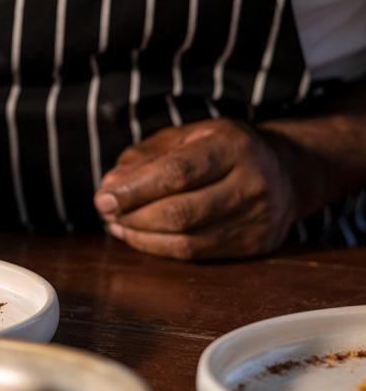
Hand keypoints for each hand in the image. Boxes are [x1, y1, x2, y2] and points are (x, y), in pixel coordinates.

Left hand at [94, 119, 299, 259]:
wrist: (287, 171)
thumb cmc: (222, 148)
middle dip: (133, 216)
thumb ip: (145, 158)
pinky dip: (159, 248)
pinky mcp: (256, 245)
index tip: (103, 197)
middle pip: (181, 212)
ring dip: (141, 236)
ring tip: (117, 224)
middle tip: (106, 211)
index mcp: (232, 147)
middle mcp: (252, 184)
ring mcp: (258, 219)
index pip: (177, 173)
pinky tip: (139, 236)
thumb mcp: (186, 136)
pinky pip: (197, 254)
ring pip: (187, 240)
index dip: (135, 189)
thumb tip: (110, 186)